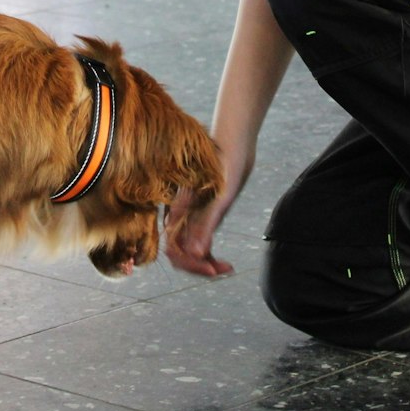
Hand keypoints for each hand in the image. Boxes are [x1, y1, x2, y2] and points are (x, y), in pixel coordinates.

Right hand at [164, 143, 252, 277]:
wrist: (235, 140)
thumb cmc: (226, 163)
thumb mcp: (221, 196)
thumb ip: (206, 224)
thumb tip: (197, 253)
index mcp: (180, 212)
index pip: (175, 250)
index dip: (191, 264)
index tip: (212, 270)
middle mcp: (183, 216)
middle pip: (181, 254)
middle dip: (198, 267)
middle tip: (222, 270)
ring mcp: (194, 215)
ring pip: (191, 250)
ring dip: (205, 263)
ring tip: (226, 269)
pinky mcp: (205, 212)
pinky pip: (201, 241)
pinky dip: (210, 254)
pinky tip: (226, 261)